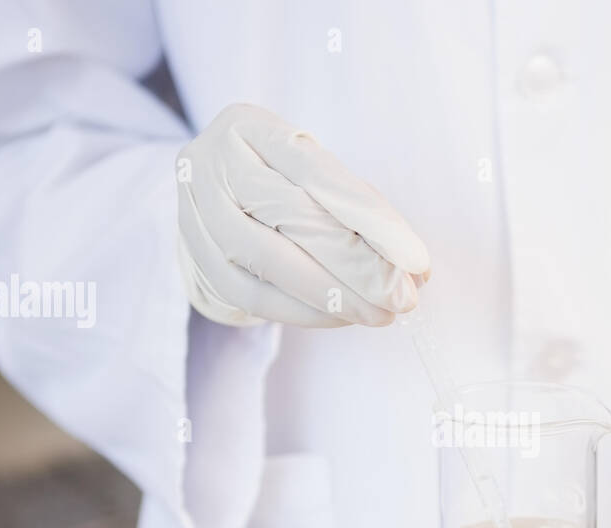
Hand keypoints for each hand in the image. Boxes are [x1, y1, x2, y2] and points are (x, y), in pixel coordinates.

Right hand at [176, 104, 429, 327]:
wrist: (210, 201)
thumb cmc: (278, 182)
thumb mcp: (312, 172)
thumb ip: (357, 208)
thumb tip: (413, 267)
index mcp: (249, 126)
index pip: (318, 173)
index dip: (372, 220)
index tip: (417, 260)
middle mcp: (212, 162)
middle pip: (294, 217)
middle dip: (359, 266)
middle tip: (403, 298)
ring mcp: (195, 212)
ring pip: (269, 260)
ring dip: (333, 296)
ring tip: (379, 314)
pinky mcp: (194, 259)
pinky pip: (253, 295)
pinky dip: (304, 312)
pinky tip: (342, 317)